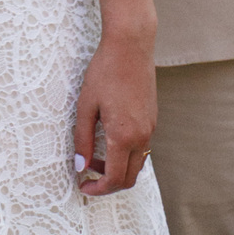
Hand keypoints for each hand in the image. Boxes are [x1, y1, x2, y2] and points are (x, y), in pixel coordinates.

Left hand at [72, 29, 156, 195]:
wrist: (131, 45)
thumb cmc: (105, 71)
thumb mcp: (86, 104)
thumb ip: (82, 138)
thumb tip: (80, 166)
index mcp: (123, 136)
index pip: (114, 179)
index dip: (98, 189)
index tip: (83, 186)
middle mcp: (142, 137)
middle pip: (129, 178)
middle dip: (108, 184)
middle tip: (88, 177)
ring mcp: (150, 128)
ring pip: (137, 164)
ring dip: (118, 169)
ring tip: (95, 158)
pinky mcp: (153, 119)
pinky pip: (142, 148)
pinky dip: (126, 155)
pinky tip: (109, 141)